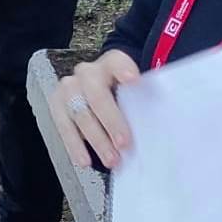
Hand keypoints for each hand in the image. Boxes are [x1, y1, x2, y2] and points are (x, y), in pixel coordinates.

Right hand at [52, 48, 141, 170]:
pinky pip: (63, 127)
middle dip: (110, 120)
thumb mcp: (136, 93)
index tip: (133, 80)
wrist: (102, 92)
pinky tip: (85, 160)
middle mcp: (87, 73)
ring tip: (112, 159)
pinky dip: (75, 146)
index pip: (116, 61)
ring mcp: (69, 88)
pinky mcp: (57, 105)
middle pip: (96, 94)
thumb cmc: (124, 96)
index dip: (123, 69)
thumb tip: (164, 125)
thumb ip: (145, 102)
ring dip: (96, 139)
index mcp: (111, 63)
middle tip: (124, 142)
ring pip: (79, 113)